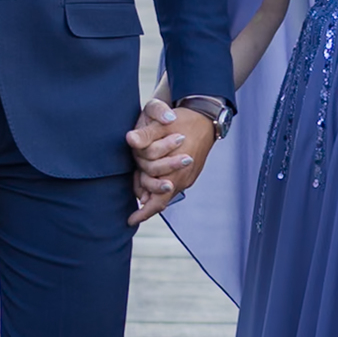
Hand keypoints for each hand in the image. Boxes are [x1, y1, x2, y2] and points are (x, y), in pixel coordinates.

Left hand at [125, 98, 215, 226]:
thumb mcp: (161, 121)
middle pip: (162, 200)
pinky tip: (154, 181)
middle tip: (134, 211)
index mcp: (176, 168)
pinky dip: (163, 186)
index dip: (143, 212)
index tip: (130, 220)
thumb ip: (146, 134)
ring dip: (154, 194)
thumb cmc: (183, 118)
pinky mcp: (191, 173)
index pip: (158, 199)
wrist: (206, 116)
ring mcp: (188, 176)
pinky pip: (175, 186)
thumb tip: (130, 140)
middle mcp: (183, 176)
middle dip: (147, 204)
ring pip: (168, 194)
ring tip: (141, 195)